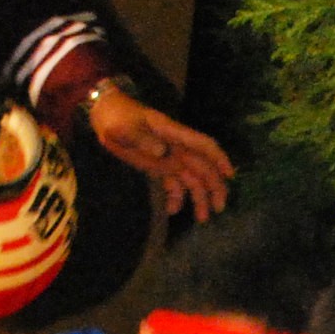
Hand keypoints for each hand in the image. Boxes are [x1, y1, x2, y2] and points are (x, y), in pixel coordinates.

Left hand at [85, 88, 233, 221]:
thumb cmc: (116, 116)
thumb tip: (162, 152)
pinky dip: (176, 198)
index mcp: (173, 134)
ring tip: (202, 219)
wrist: (104, 114)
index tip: (229, 175)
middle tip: (218, 208)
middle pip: (203, 168)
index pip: (203, 145)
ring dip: (199, 198)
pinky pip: (173, 184)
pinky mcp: (159, 167)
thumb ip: (142, 139)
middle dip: (214, 187)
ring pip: (191, 179)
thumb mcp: (124, 127)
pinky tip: (172, 211)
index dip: (219, 158)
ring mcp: (169, 158)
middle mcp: (176, 148)